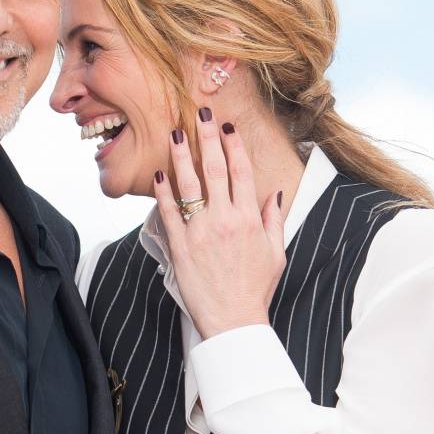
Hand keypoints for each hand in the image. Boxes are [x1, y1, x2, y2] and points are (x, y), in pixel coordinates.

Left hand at [153, 109, 286, 339]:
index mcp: (250, 219)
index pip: (242, 171)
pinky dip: (163, 193)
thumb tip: (274, 192)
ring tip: (174, 134)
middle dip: (206, 137)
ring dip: (181, 156)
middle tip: (199, 113)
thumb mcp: (275, 253)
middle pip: (215, 169)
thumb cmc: (255, 289)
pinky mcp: (180, 248)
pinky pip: (169, 213)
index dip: (233, 145)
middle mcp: (225, 220)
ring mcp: (200, 232)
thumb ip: (273, 219)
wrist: (234, 320)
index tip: (227, 126)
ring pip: (189, 185)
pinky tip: (159, 174)